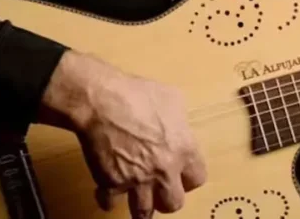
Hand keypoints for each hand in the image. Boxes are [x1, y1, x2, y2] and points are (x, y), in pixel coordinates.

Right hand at [39, 51, 206, 215]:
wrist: (102, 101)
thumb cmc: (137, 93)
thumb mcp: (172, 98)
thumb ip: (180, 120)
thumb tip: (179, 127)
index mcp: (183, 149)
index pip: (197, 178)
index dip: (188, 178)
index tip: (180, 176)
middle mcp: (164, 170)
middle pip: (174, 203)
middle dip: (166, 198)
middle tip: (159, 191)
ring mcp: (137, 180)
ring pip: (144, 212)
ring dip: (141, 207)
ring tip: (137, 200)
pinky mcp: (111, 184)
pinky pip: (110, 204)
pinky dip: (108, 199)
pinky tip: (107, 191)